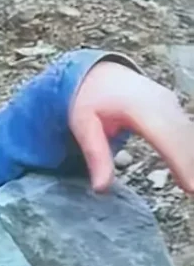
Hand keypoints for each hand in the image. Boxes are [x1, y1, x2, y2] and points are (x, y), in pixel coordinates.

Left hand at [70, 60, 193, 193]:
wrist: (99, 73)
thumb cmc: (89, 99)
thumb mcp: (83, 125)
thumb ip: (96, 155)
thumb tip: (101, 189)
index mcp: (137, 105)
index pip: (164, 135)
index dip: (180, 161)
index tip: (190, 187)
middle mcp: (161, 102)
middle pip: (184, 137)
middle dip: (192, 166)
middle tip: (193, 192)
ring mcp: (170, 104)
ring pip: (189, 135)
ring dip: (193, 160)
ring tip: (192, 185)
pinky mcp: (174, 109)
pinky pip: (187, 132)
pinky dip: (190, 151)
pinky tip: (191, 172)